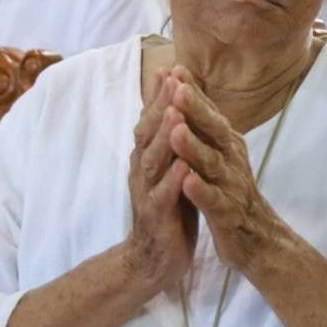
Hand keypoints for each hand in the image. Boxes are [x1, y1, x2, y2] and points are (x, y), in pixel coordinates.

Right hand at [122, 68, 197, 291]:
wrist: (154, 259)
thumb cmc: (168, 209)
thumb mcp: (168, 170)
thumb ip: (170, 141)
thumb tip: (175, 106)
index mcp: (147, 157)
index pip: (152, 120)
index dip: (161, 95)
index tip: (173, 68)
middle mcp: (142, 169)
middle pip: (149, 132)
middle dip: (161, 105)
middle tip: (174, 79)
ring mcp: (146, 192)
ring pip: (153, 159)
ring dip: (164, 136)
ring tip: (176, 113)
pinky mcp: (156, 215)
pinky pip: (163, 195)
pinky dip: (173, 180)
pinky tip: (184, 166)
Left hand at [165, 73, 293, 275]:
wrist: (259, 240)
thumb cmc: (233, 194)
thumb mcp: (220, 156)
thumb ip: (206, 129)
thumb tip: (188, 93)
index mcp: (227, 145)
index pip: (209, 114)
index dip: (193, 93)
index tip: (175, 69)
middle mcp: (231, 160)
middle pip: (213, 131)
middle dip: (195, 109)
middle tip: (178, 88)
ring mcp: (231, 186)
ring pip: (212, 164)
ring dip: (194, 147)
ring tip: (176, 132)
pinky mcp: (229, 214)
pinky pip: (214, 200)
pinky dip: (201, 190)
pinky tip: (187, 182)